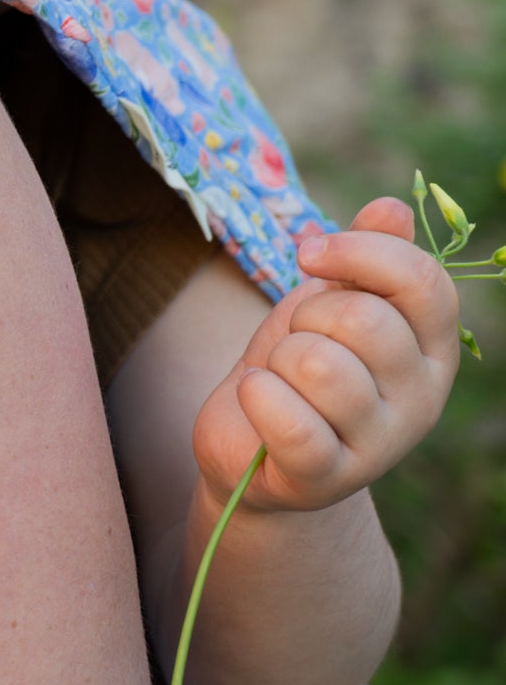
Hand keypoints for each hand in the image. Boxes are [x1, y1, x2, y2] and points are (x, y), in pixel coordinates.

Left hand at [190, 198, 461, 516]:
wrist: (252, 446)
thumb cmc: (296, 365)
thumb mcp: (328, 302)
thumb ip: (365, 257)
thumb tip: (392, 207)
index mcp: (433, 348)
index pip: (423, 281)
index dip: (359, 251)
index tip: (308, 251)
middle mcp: (422, 398)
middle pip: (362, 319)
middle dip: (305, 317)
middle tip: (293, 341)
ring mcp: (382, 444)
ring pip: (317, 364)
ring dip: (276, 360)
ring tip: (278, 379)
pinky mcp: (329, 477)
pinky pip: (289, 419)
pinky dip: (256, 397)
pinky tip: (257, 400)